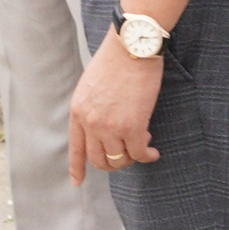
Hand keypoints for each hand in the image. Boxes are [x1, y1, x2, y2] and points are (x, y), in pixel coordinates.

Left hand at [67, 35, 162, 183]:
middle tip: (126, 156)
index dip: (77, 168)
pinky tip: (153, 151)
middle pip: (98, 160)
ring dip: (131, 157)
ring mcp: (110, 127)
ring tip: (142, 145)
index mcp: (78, 111)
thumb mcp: (91, 85)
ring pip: (119, 160)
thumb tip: (102, 129)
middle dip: (112, 163)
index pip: (75, 147)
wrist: (131, 47)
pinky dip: (147, 156)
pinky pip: (139, 154)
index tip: (77, 182)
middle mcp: (90, 122)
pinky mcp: (132, 127)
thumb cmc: (115, 60)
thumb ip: (92, 108)